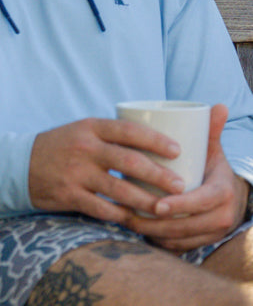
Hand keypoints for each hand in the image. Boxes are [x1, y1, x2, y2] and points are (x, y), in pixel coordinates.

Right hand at [29, 117, 184, 223]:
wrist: (21, 163)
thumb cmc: (62, 146)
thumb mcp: (83, 130)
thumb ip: (111, 136)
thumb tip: (153, 141)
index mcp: (91, 127)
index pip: (128, 130)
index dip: (155, 140)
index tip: (177, 150)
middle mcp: (85, 148)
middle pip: (129, 162)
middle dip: (158, 175)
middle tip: (180, 185)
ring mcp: (76, 173)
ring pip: (119, 189)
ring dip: (145, 201)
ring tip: (165, 208)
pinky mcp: (69, 195)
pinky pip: (101, 208)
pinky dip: (120, 216)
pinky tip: (135, 220)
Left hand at [127, 104, 249, 251]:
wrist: (228, 193)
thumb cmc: (211, 165)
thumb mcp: (212, 148)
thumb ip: (212, 128)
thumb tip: (218, 105)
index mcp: (222, 193)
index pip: (200, 202)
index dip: (179, 205)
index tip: (156, 204)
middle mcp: (221, 218)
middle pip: (185, 226)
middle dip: (156, 223)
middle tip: (129, 212)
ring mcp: (211, 234)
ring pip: (179, 240)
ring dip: (152, 234)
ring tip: (126, 220)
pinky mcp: (201, 244)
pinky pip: (178, 248)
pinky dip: (158, 243)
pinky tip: (138, 233)